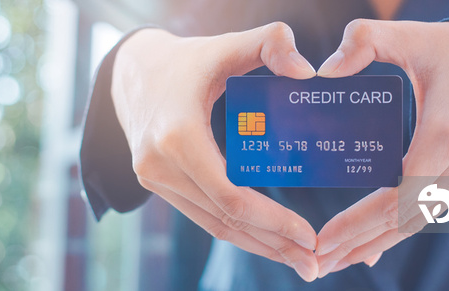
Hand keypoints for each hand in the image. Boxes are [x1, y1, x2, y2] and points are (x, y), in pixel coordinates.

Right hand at [111, 23, 320, 280]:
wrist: (133, 74)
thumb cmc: (187, 61)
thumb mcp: (226, 45)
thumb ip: (269, 43)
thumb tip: (306, 72)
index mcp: (178, 137)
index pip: (231, 197)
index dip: (273, 222)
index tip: (310, 236)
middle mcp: (160, 166)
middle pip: (225, 220)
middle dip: (273, 245)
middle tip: (315, 265)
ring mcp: (155, 180)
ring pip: (212, 225)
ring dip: (257, 246)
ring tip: (296, 260)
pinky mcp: (157, 185)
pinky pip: (202, 215)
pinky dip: (236, 231)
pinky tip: (264, 240)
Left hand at [314, 19, 448, 276]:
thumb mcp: (411, 35)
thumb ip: (365, 40)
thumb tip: (326, 73)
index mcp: (447, 133)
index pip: (400, 194)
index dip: (360, 221)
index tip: (324, 238)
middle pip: (404, 218)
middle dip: (358, 242)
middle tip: (316, 260)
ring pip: (414, 223)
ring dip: (373, 245)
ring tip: (332, 262)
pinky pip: (425, 214)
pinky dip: (394, 233)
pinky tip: (367, 252)